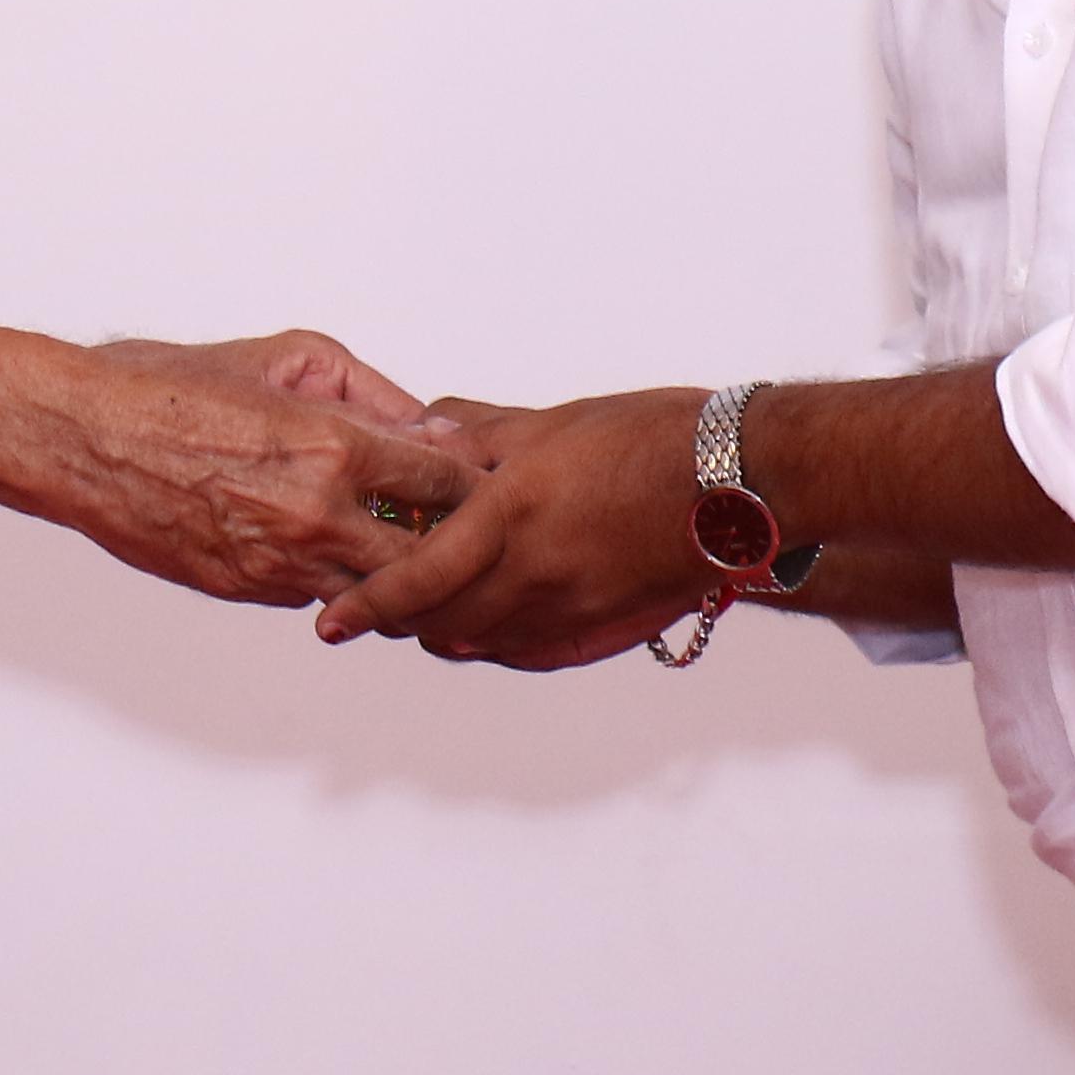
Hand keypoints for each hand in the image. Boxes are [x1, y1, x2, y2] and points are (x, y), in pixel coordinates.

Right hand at [52, 339, 487, 609]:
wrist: (80, 437)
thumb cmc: (172, 383)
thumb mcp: (287, 356)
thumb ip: (372, 395)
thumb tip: (429, 430)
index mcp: (335, 449)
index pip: (450, 486)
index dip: (476, 486)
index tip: (484, 483)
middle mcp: (315, 519)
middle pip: (430, 560)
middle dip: (451, 546)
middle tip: (457, 529)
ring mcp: (278, 565)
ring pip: (375, 594)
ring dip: (393, 574)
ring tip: (395, 544)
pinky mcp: (243, 591)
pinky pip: (314, 595)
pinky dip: (332, 577)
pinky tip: (326, 548)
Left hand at [313, 384, 719, 665]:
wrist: (742, 480)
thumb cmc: (653, 438)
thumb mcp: (552, 422)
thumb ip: (478, 434)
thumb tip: (422, 435)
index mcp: (510, 516)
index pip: (415, 579)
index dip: (366, 607)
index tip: (332, 621)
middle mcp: (534, 575)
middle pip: (439, 623)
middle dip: (400, 619)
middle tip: (376, 606)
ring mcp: (572, 610)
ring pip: (482, 643)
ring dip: (446, 630)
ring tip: (430, 608)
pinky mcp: (606, 628)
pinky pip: (530, 653)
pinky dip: (498, 644)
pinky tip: (492, 622)